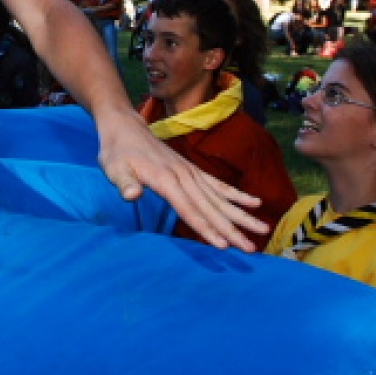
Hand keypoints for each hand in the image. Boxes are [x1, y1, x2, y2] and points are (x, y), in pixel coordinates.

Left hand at [95, 110, 265, 249]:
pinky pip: (218, 184)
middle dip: (232, 228)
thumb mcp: (113, 167)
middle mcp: (183, 176)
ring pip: (220, 198)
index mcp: (166, 180)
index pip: (189, 210)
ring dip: (241, 214)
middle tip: (251, 247)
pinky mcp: (192, 170)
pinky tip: (254, 202)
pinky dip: (236, 194)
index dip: (207, 229)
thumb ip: (124, 182)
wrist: (125, 126)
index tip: (224, 245)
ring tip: (262, 227)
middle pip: (211, 207)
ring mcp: (190, 172)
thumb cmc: (116, 151)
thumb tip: (131, 195)